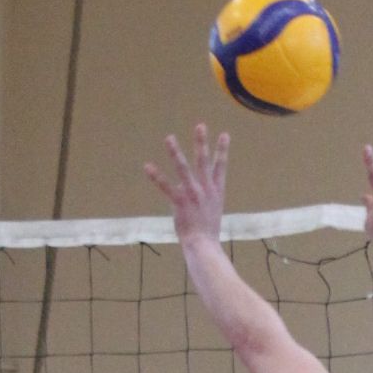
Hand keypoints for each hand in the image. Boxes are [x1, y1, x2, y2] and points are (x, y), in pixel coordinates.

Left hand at [145, 123, 229, 244]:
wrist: (204, 247)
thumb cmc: (207, 232)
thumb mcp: (213, 211)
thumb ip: (206, 197)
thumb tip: (196, 192)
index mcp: (216, 191)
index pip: (220, 167)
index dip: (222, 150)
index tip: (224, 134)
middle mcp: (206, 190)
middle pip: (204, 162)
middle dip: (202, 143)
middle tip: (200, 125)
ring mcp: (193, 195)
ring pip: (184, 169)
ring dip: (176, 153)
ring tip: (169, 138)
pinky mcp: (181, 203)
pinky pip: (166, 187)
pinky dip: (157, 177)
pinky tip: (148, 167)